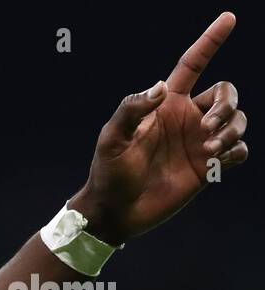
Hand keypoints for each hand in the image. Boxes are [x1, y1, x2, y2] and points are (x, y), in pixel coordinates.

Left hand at [71, 11, 246, 243]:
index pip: (193, 64)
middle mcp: (187, 119)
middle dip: (226, 104)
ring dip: (231, 129)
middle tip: (205, 129)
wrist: (116, 211)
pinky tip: (217, 161)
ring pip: (238, 119)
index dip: (210, 41)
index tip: (229, 18)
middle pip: (226, 92)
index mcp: (166, 105)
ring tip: (209, 149)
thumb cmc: (109, 172)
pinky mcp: (208, 166)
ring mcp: (199, 142)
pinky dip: (236, 151)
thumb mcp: (112, 139)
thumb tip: (162, 85)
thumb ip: (132, 109)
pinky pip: (240, 150)